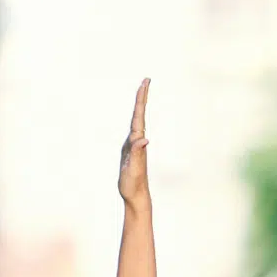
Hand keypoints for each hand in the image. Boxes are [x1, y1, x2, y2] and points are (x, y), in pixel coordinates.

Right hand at [117, 79, 149, 205]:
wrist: (136, 196)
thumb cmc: (134, 184)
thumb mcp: (133, 168)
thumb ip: (137, 153)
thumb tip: (144, 139)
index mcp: (137, 142)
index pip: (139, 116)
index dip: (141, 100)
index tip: (144, 84)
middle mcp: (138, 141)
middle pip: (139, 115)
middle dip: (142, 97)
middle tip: (146, 80)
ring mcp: (134, 145)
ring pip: (137, 121)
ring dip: (139, 106)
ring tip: (141, 92)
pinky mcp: (130, 151)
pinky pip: (132, 130)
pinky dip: (133, 120)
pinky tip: (135, 119)